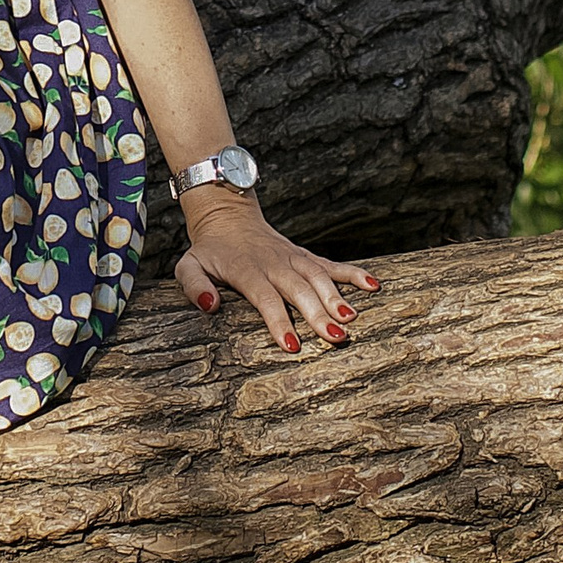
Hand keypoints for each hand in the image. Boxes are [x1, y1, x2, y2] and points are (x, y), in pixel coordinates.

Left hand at [173, 189, 378, 353]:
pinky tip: (374, 286)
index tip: (292, 345)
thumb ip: (194, 286)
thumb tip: (210, 306)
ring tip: (353, 318)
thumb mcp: (188, 266)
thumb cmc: (208, 251)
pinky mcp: (305, 256)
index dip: (279, 321)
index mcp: (246, 270)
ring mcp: (292, 258)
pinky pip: (332, 264)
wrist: (227, 217)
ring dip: (338, 296)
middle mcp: (274, 264)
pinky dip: (354, 273)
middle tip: (337, 337)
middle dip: (318, 313)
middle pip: (299, 290)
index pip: (265, 298)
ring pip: (319, 277)